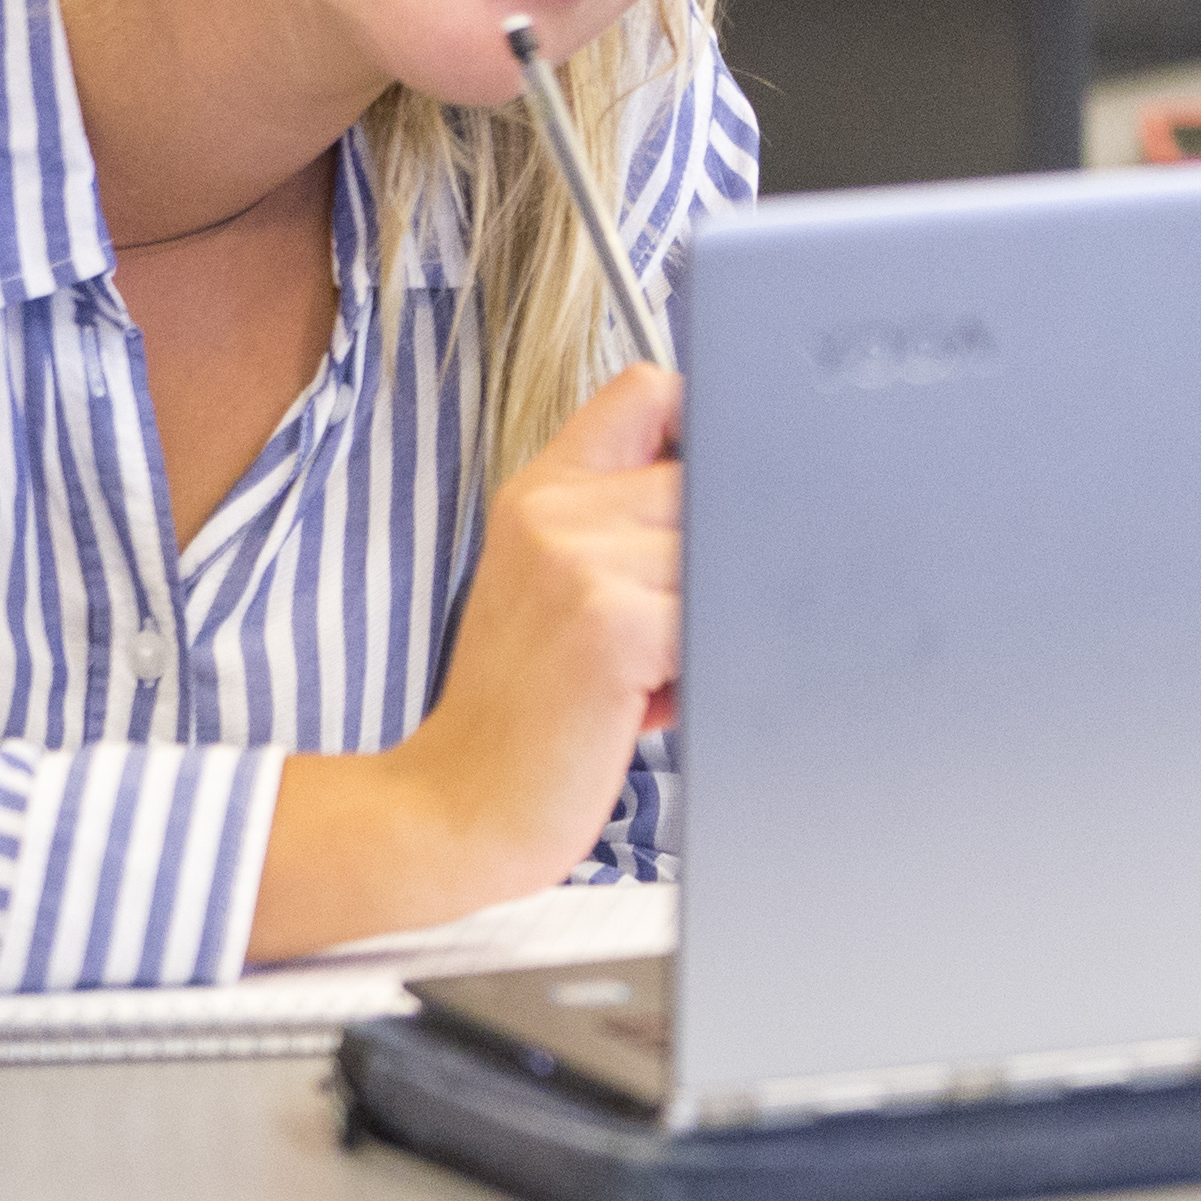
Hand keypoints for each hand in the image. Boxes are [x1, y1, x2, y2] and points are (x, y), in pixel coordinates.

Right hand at [254, 365, 680, 955]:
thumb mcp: (558, 592)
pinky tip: (644, 707)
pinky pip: (712, 620)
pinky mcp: (612, 622)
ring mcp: (581, 561)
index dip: (703, 428)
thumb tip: (746, 495)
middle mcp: (556, 511)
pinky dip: (700, 670)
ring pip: (722, 555)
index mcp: (543, 493)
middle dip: (716, 562)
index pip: (648, 391)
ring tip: (647, 678)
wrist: (455, 808)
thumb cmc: (528, 713)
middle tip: (662, 638)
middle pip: (709, 483)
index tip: (711, 497)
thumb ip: (625, 528)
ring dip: (710, 624)